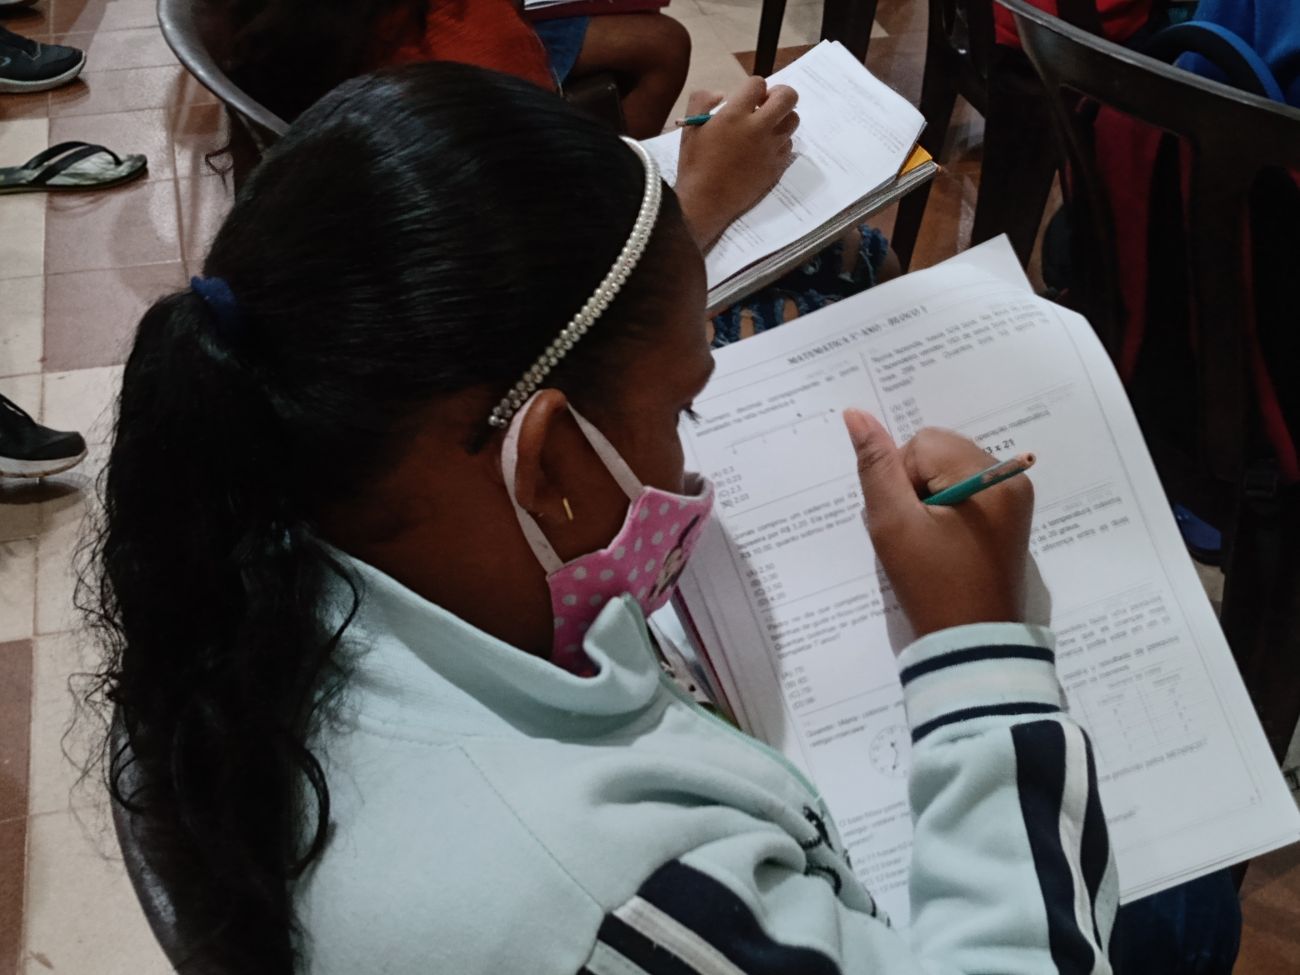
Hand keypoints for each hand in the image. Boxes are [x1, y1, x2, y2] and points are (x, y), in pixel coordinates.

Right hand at [674, 77, 798, 248]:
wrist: (705, 202)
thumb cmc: (694, 164)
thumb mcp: (689, 127)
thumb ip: (702, 101)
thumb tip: (721, 95)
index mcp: (735, 115)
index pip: (758, 83)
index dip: (753, 87)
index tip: (747, 98)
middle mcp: (758, 128)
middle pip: (788, 97)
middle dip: (780, 94)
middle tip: (767, 104)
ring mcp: (771, 148)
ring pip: (793, 120)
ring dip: (782, 118)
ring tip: (767, 127)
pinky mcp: (777, 166)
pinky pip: (789, 145)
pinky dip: (780, 142)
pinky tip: (765, 148)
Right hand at [844, 410, 1033, 637]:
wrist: (970, 644)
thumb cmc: (930, 584)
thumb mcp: (893, 523)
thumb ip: (875, 466)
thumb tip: (856, 413)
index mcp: (988, 476)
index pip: (923, 443)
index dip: (902, 479)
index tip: (909, 522)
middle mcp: (1010, 478)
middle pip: (939, 451)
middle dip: (916, 485)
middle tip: (918, 533)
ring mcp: (1014, 497)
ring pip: (948, 468)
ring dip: (928, 497)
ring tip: (931, 540)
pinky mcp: (1010, 516)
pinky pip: (965, 488)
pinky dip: (945, 508)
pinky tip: (944, 541)